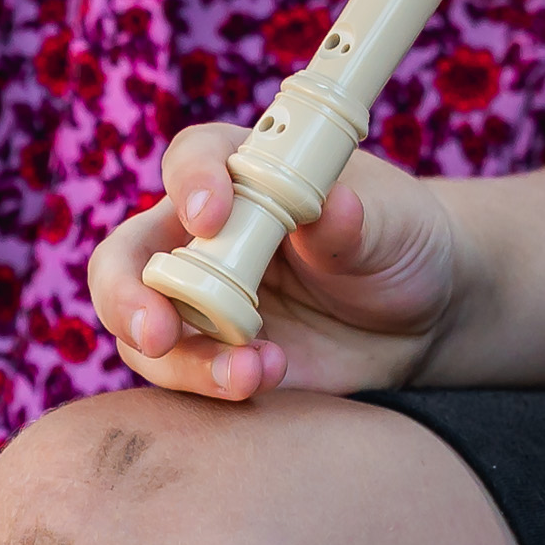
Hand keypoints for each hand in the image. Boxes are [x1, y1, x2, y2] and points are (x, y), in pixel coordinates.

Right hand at [87, 121, 471, 401]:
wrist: (419, 315)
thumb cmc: (398, 240)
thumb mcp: (392, 223)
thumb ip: (353, 221)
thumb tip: (333, 208)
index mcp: (243, 171)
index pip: (194, 159)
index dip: (192, 182)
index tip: (211, 217)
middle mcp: (203, 235)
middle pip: (126, 255)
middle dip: (126, 294)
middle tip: (157, 331)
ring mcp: (201, 301)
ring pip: (143, 329)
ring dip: (181, 359)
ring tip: (248, 372)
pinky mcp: (213, 357)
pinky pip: (182, 376)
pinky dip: (210, 384)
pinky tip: (265, 378)